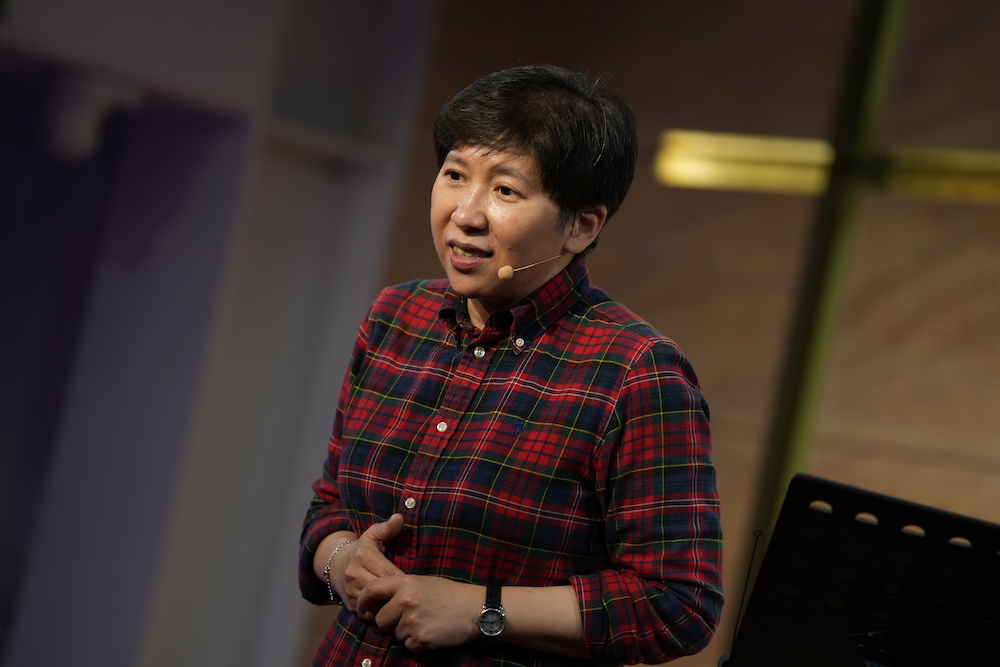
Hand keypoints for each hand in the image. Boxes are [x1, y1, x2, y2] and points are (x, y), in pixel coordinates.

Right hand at [334, 514, 405, 614]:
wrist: (337, 566)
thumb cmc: (363, 549)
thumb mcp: (373, 535)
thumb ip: (387, 528)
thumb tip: (399, 517)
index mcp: (362, 555)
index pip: (389, 571)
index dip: (403, 578)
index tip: (412, 582)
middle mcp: (353, 573)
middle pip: (383, 588)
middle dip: (398, 592)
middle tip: (411, 594)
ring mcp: (350, 591)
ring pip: (377, 603)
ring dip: (391, 604)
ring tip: (403, 602)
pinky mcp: (350, 606)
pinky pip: (371, 614)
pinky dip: (382, 613)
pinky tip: (391, 609)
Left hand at [357, 576, 481, 651]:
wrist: (474, 609)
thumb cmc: (449, 593)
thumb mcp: (423, 582)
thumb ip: (400, 588)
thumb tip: (379, 601)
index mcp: (405, 583)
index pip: (372, 589)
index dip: (363, 600)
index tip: (360, 607)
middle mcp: (406, 602)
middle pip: (380, 619)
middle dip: (389, 622)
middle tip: (407, 617)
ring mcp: (413, 621)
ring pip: (395, 634)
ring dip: (406, 631)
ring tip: (426, 621)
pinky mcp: (421, 639)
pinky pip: (408, 645)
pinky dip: (417, 641)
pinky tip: (431, 631)